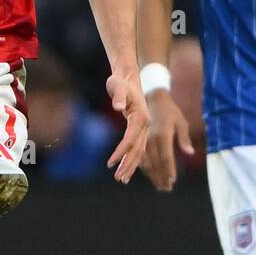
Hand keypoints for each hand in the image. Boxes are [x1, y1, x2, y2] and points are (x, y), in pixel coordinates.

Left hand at [105, 68, 149, 183]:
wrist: (128, 75)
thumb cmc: (121, 80)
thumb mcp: (118, 86)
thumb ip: (119, 97)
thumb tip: (119, 107)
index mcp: (141, 116)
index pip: (131, 139)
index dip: (121, 152)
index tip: (110, 163)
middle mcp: (145, 124)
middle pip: (138, 149)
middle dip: (128, 165)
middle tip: (119, 180)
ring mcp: (143, 126)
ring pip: (138, 150)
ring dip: (130, 165)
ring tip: (121, 179)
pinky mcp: (139, 127)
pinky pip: (136, 146)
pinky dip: (131, 157)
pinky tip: (125, 167)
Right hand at [141, 88, 193, 191]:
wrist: (153, 99)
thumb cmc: (171, 111)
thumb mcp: (181, 122)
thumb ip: (184, 138)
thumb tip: (190, 153)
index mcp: (163, 134)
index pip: (166, 157)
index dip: (169, 170)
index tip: (172, 181)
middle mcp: (151, 139)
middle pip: (156, 163)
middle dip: (161, 177)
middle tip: (166, 189)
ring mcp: (144, 140)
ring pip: (147, 163)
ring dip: (153, 176)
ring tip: (160, 187)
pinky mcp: (139, 141)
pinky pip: (141, 158)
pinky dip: (146, 169)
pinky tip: (152, 176)